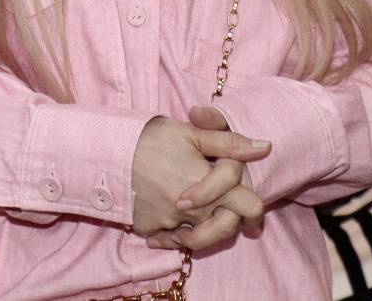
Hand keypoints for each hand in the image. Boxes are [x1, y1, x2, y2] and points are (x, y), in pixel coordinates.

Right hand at [131, 107, 268, 250]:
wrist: (106, 150)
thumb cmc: (151, 138)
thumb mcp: (191, 133)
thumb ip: (229, 143)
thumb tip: (265, 146)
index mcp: (208, 186)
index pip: (249, 207)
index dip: (254, 206)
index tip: (249, 203)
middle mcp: (192, 211)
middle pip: (226, 228)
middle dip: (229, 220)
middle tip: (224, 208)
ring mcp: (169, 223)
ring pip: (198, 238)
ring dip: (203, 229)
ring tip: (196, 212)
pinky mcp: (149, 228)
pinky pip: (168, 238)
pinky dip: (172, 232)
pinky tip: (168, 215)